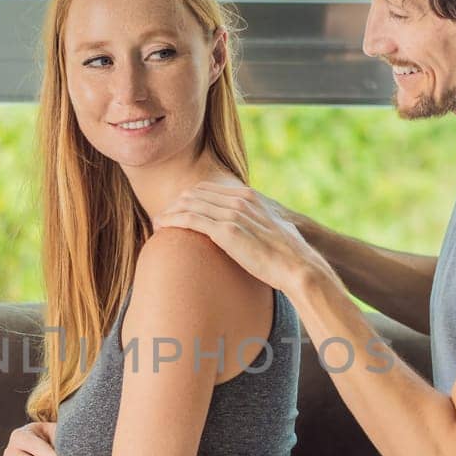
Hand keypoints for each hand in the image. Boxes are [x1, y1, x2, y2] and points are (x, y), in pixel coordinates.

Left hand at [152, 181, 325, 293]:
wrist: (298, 267)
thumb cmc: (288, 256)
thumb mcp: (272, 231)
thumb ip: (258, 224)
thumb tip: (253, 234)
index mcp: (250, 197)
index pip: (208, 189)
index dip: (188, 198)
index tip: (177, 210)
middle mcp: (240, 200)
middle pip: (195, 193)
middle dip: (175, 204)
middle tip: (162, 217)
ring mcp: (233, 214)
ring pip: (189, 204)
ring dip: (169, 212)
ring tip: (157, 223)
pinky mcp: (226, 231)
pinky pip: (190, 219)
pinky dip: (171, 221)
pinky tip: (161, 227)